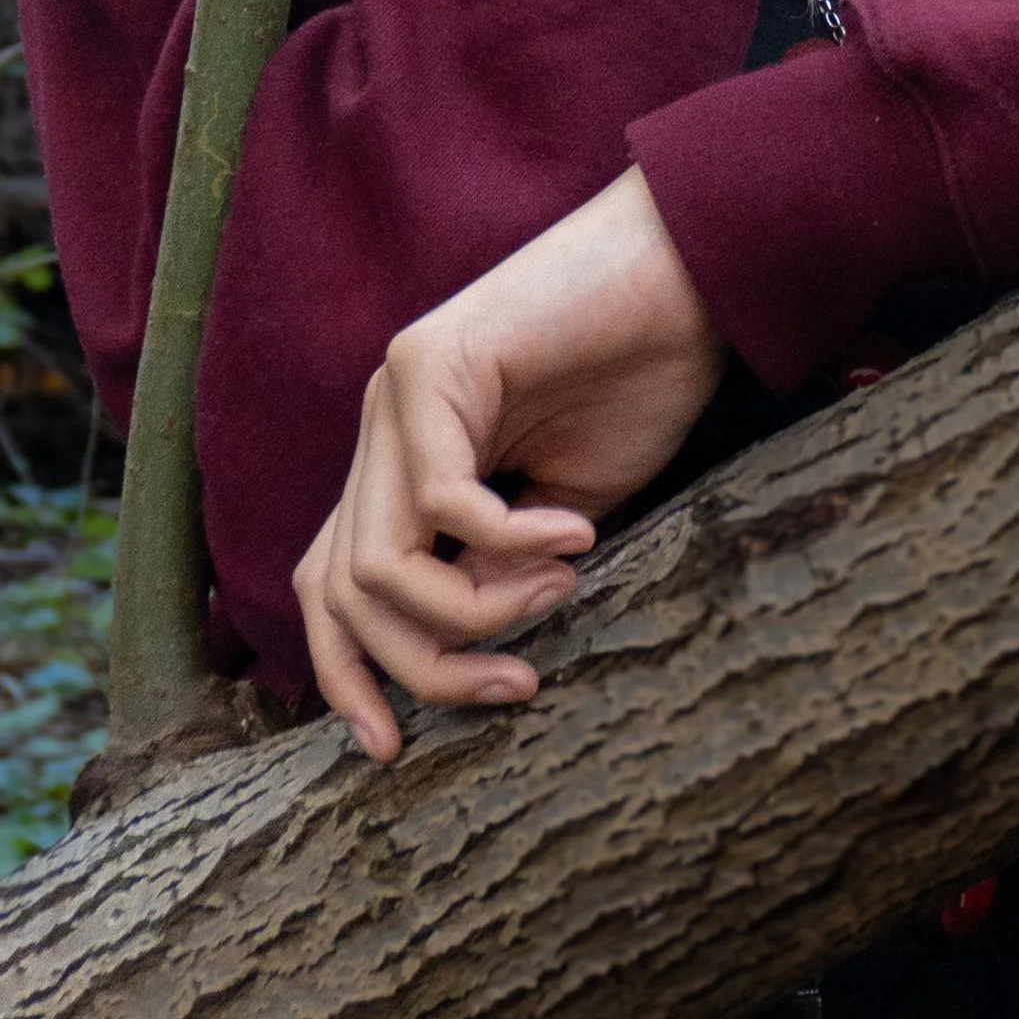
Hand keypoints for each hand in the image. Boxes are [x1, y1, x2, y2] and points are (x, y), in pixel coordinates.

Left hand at [293, 167, 726, 762]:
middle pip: (340, 593)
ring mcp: (395, 394)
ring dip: (473, 610)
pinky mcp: (432, 362)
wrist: (688, 267)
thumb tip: (465, 651)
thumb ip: (503, 576)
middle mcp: (381, 431)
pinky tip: (579, 532)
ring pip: (377, 565)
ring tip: (561, 591)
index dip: (346, 678)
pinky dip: (510, 539)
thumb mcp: (565, 513)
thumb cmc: (644, 379)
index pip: (329, 590)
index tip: (397, 751)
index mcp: (405, 468)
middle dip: (423, 668)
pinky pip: (442, 498)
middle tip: (517, 683)